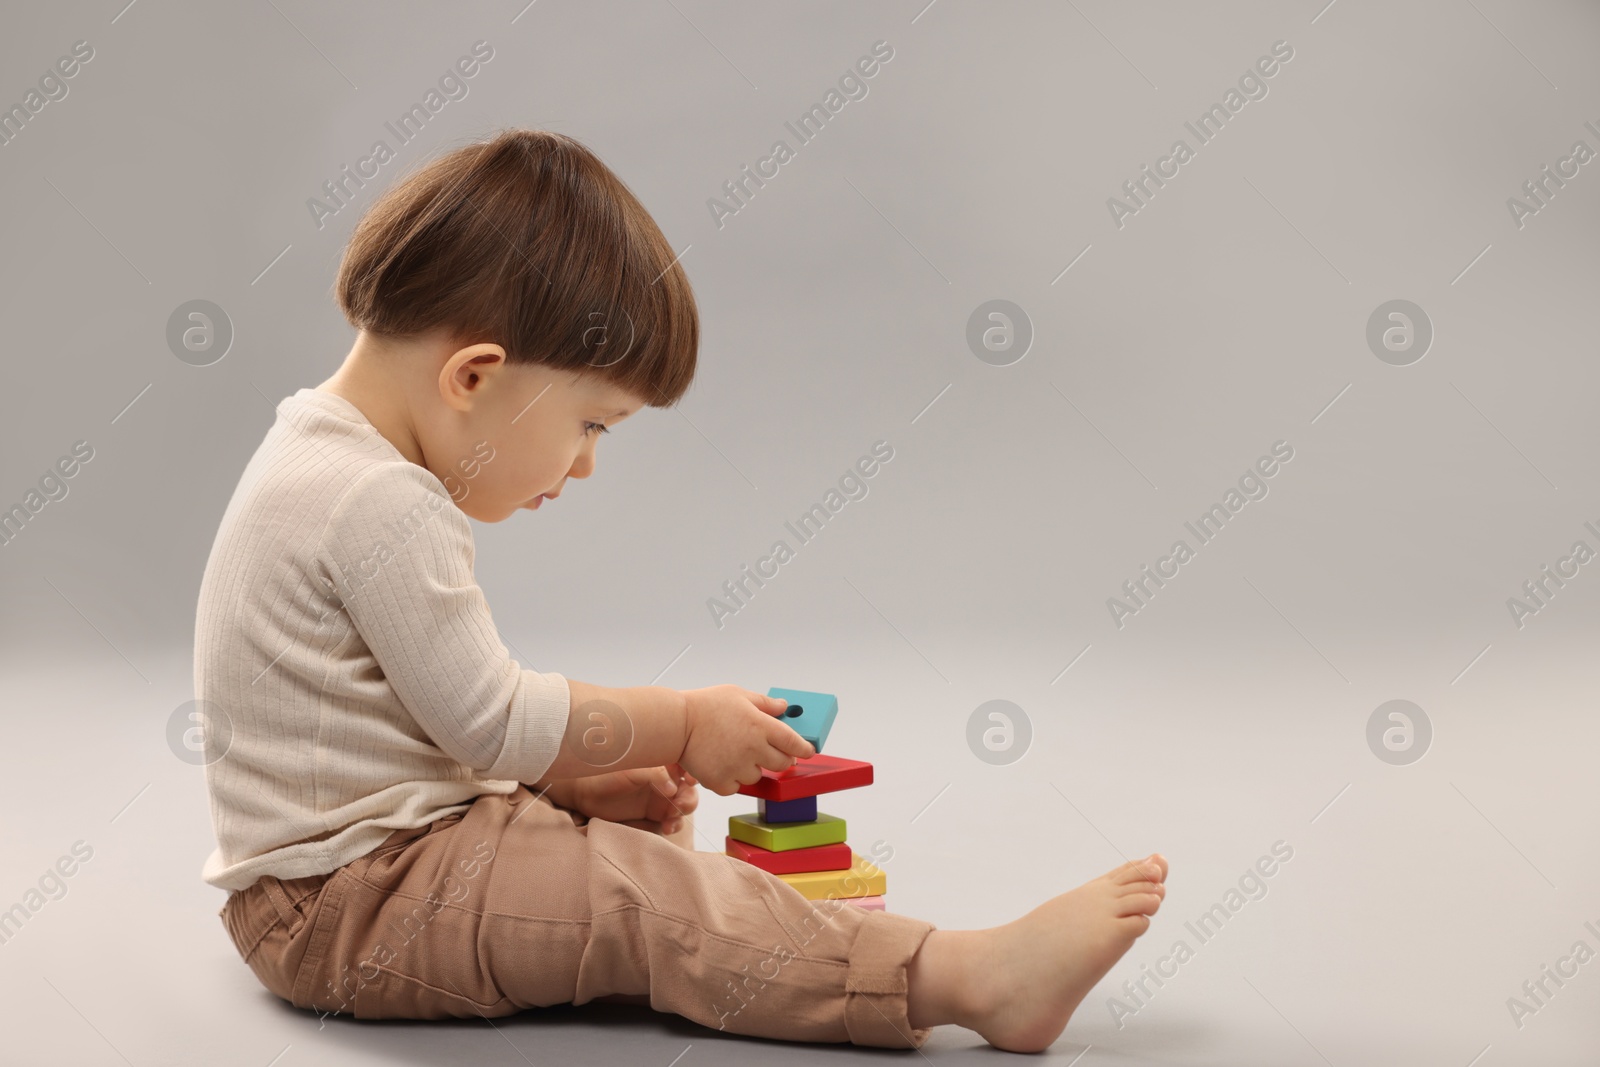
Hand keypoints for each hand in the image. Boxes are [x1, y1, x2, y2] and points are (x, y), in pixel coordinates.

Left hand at [563, 764, 698, 834]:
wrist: (584, 792)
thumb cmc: (606, 774)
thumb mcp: (631, 769)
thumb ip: (655, 774)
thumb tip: (674, 789)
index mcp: (663, 762)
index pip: (688, 765)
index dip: (694, 772)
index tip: (691, 780)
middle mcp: (665, 779)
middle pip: (690, 789)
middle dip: (689, 798)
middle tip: (679, 806)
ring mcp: (660, 798)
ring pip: (684, 806)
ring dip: (683, 813)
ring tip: (670, 820)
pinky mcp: (654, 816)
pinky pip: (672, 821)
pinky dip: (674, 825)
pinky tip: (666, 827)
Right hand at [680, 684, 814, 795]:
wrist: (676, 724)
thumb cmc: (705, 706)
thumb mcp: (738, 695)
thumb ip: (764, 703)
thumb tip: (783, 706)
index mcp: (760, 725)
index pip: (794, 742)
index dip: (804, 748)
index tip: (808, 751)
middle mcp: (753, 748)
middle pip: (782, 764)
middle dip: (780, 758)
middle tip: (767, 751)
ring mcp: (737, 767)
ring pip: (757, 776)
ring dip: (752, 768)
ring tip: (734, 753)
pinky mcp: (721, 782)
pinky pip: (736, 787)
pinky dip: (732, 780)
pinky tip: (722, 764)